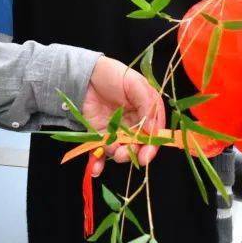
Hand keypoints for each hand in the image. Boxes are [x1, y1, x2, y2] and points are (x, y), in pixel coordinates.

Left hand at [80, 56, 165, 176]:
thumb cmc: (113, 74)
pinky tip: (95, 168)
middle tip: (126, 154)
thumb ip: (147, 105)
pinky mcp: (100, 134)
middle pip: (139, 145)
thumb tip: (153, 131)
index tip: (147, 153)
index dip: (152, 145)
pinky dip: (98, 162)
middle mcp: (135, 124)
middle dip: (135, 153)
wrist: (85, 74)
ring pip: (122, 150)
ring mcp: (117, 130)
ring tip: (113, 151)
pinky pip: (102, 151)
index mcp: (148, 111)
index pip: (155, 133)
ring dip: (119, 155)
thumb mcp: (135, 84)